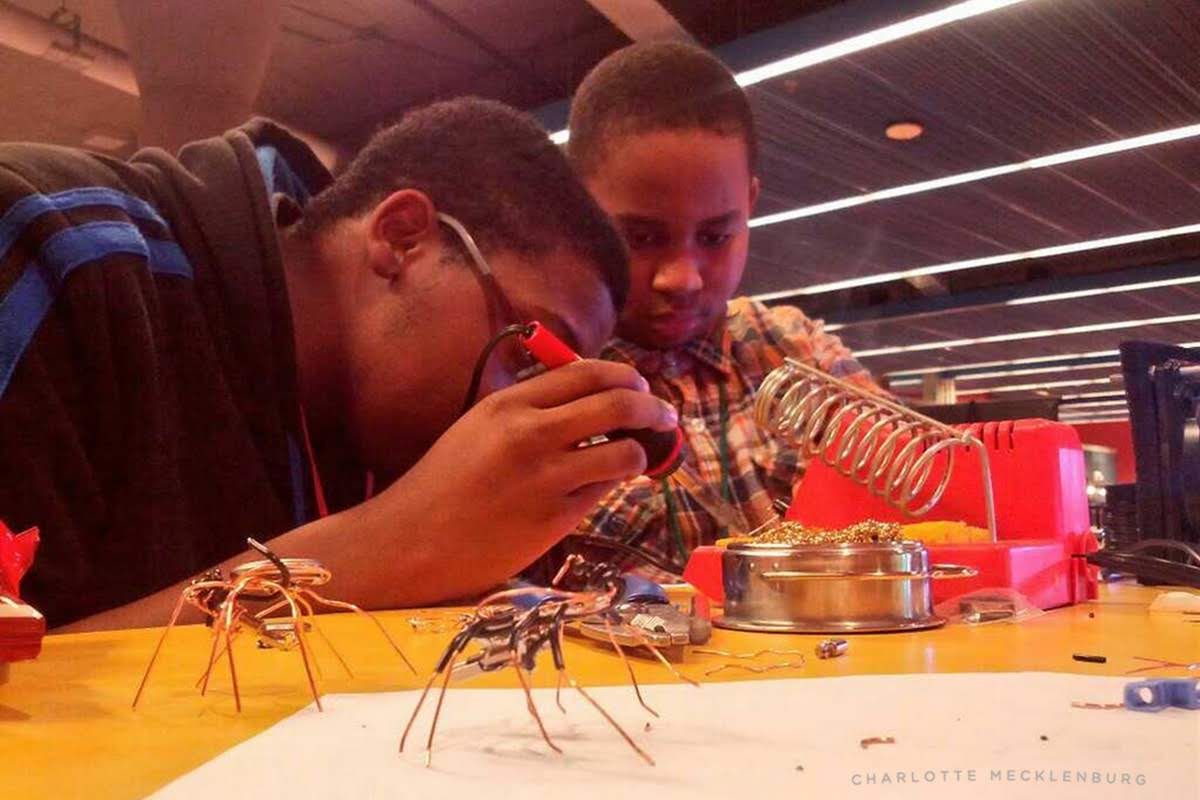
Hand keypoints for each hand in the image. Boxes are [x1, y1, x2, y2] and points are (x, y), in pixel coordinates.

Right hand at [366, 359, 676, 600]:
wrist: (411, 542)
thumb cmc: (444, 484)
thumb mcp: (479, 427)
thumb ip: (529, 407)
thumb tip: (591, 392)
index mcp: (509, 403)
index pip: (587, 372)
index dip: (625, 375)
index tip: (639, 384)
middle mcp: (531, 432)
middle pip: (619, 402)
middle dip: (652, 407)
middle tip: (663, 416)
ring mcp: (546, 476)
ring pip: (625, 451)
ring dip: (641, 451)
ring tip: (636, 457)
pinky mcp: (555, 518)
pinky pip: (604, 492)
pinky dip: (609, 487)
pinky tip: (596, 489)